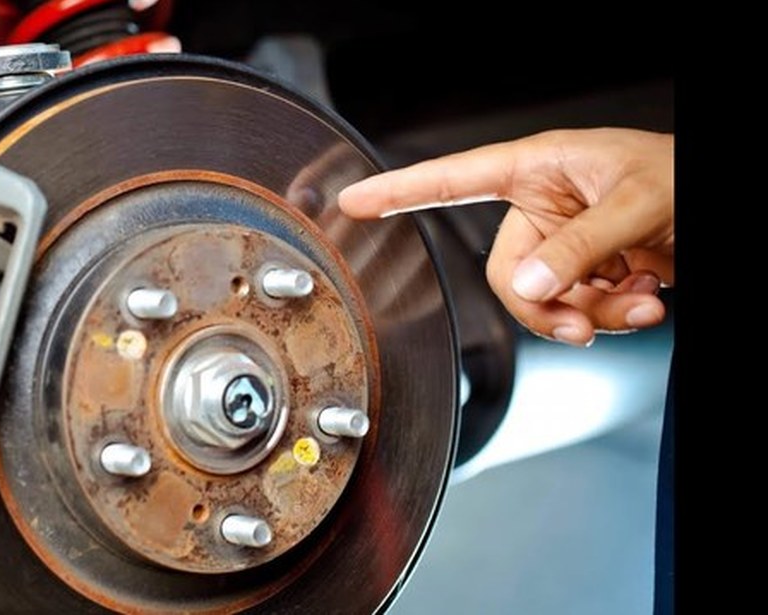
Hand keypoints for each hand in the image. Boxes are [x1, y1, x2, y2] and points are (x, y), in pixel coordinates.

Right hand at [338, 128, 673, 346]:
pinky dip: (616, 316)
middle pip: (506, 274)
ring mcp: (569, 243)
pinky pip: (579, 310)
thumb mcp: (638, 203)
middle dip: (548, 306)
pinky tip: (650, 298)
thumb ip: (579, 247)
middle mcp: (546, 206)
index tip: (353, 202)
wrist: (726, 208)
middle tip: (586, 322)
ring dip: (595, 314)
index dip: (400, 191)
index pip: (453, 179)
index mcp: (540, 167)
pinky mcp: (594, 272)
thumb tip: (529, 287)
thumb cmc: (687, 177)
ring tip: (644, 301)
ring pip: (544, 302)